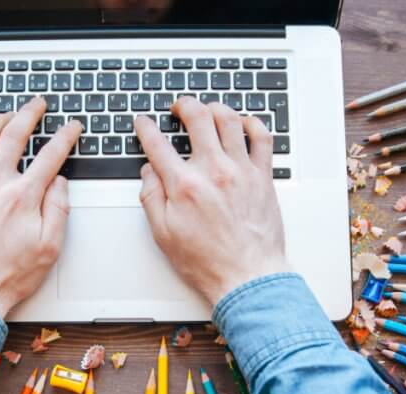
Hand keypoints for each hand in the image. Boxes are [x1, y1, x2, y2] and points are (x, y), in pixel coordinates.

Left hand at [0, 97, 82, 317]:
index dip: (65, 136)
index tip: (72, 127)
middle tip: (38, 105)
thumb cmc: (8, 276)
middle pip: (14, 136)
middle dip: (30, 114)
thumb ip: (58, 210)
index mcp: (23, 197)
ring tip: (6, 114)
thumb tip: (59, 183)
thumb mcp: (50, 248)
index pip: (51, 155)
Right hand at [134, 97, 288, 305]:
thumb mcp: (163, 235)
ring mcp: (241, 170)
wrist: (246, 276)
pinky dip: (253, 123)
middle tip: (178, 107)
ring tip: (208, 110)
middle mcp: (214, 171)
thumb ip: (151, 198)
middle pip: (197, 117)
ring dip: (215, 108)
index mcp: (184, 185)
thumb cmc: (207, 261)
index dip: (145, 127)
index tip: (142, 123)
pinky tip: (244, 123)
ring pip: (230, 119)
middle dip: (183, 105)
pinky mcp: (263, 177)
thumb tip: (148, 173)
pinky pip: (262, 137)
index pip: (157, 143)